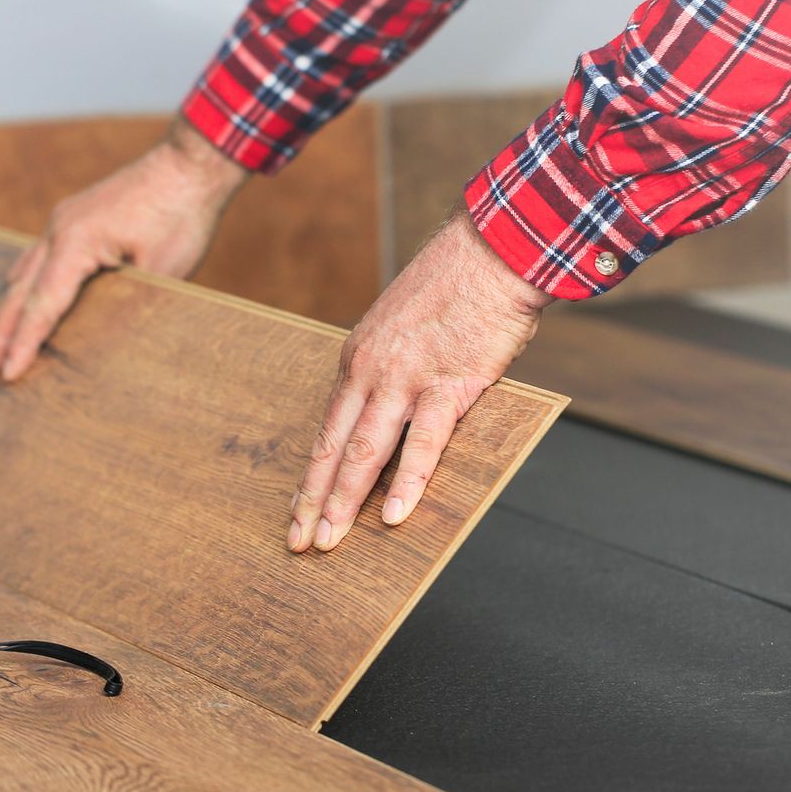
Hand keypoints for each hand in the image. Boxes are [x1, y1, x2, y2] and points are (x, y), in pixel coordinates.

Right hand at [0, 119, 248, 380]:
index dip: (23, 344)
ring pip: (26, 273)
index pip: (42, 306)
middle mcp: (59, 229)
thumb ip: (125, 303)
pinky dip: (26, 281)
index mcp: (75, 243)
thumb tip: (103, 334)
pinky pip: (40, 254)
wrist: (191, 163)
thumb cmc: (181, 216)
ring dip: (9, 309)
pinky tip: (15, 292)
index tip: (7, 374)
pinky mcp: (76, 216)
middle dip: (1, 333)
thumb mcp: (160, 272)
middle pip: (21, 292)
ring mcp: (64, 220)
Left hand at [289, 211, 554, 553]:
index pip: (328, 427)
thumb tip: (393, 408)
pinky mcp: (447, 384)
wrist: (491, 250)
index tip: (298, 508)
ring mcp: (406, 379)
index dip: (312, 474)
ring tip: (330, 541)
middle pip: (334, 447)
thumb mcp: (402, 325)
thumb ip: (392, 367)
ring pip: (365, 452)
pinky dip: (407, 483)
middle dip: (314, 501)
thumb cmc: (456, 286)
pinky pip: (423, 444)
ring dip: (345, 502)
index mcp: (358, 357)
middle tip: (299, 542)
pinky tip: (395, 516)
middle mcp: (371, 371)